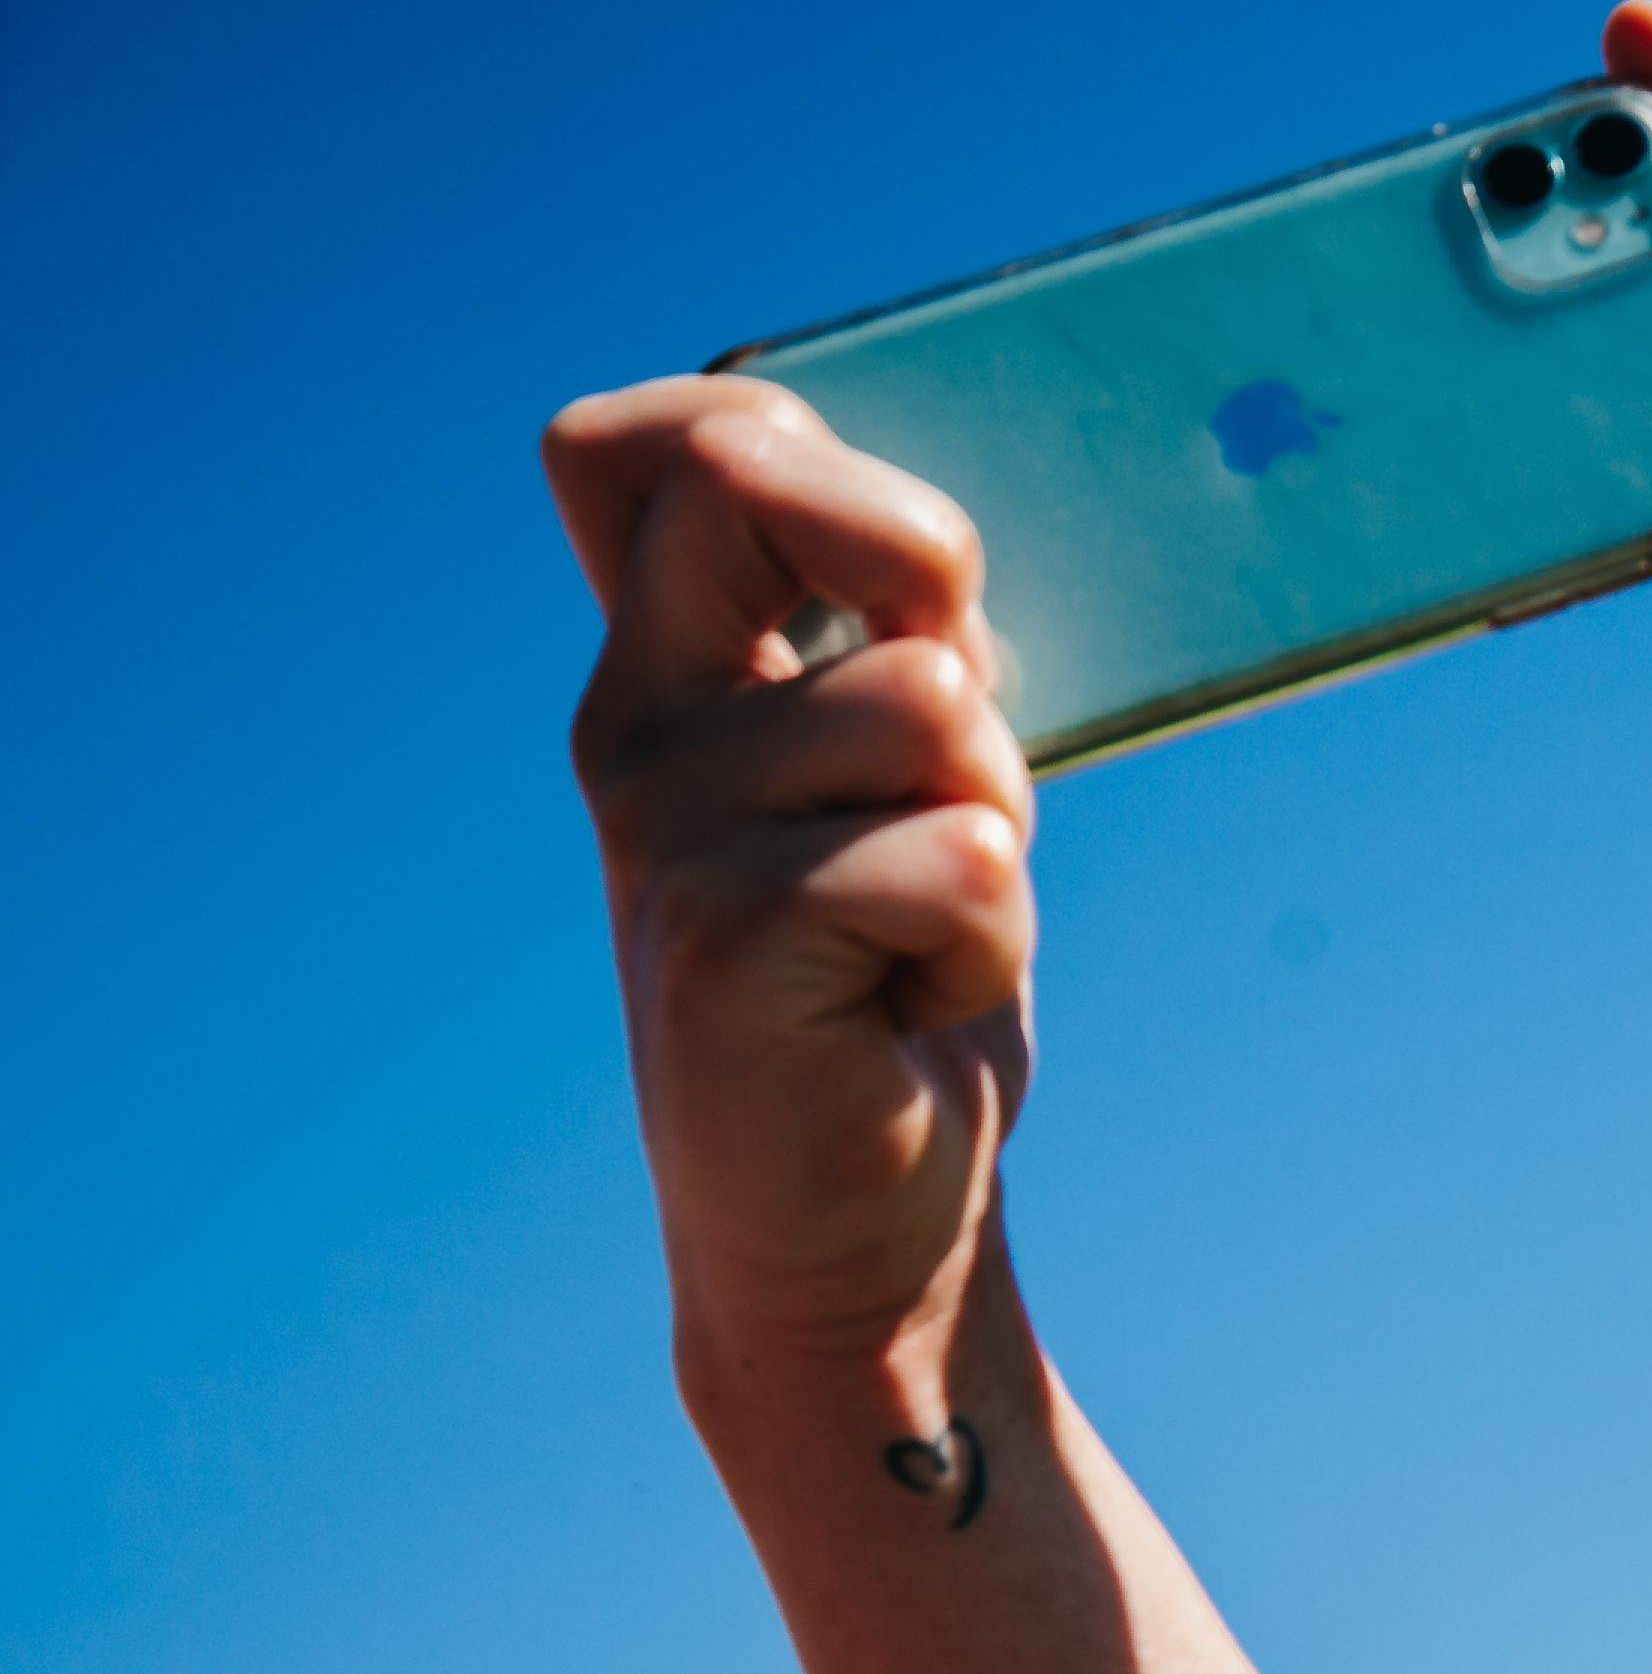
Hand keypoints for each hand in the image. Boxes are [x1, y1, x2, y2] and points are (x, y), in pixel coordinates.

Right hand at [545, 377, 1035, 1371]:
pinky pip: (962, 861)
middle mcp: (635, 728)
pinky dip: (990, 939)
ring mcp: (662, 829)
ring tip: (927, 930)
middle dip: (923, 563)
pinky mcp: (722, 943)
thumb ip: (901, 644)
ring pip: (930, 704)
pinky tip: (914, 1004)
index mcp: (670, 673)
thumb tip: (946, 535)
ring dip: (994, 823)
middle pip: (752, 479)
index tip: (897, 577)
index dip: (795, 443)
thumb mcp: (911, 784)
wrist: (865, 1230)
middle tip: (953, 739)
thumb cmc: (902, 990)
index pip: (654, 443)